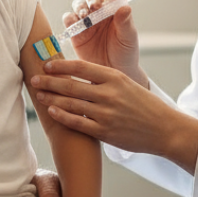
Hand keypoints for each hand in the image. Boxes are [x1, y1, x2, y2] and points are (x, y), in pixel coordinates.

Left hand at [31, 58, 197, 173]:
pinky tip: (52, 112)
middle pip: (71, 85)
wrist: (163, 128)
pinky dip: (62, 116)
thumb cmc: (143, 105)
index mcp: (114, 77)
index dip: (61, 65)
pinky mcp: (105, 132)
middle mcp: (109, 93)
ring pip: (71, 104)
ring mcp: (106, 113)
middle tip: (34, 78)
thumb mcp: (126, 83)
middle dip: (49, 82)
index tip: (47, 64)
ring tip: (38, 95)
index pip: (81, 66)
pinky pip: (78, 123)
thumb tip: (77, 73)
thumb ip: (104, 79)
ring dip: (51, 98)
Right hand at [64, 0, 145, 85]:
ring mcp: (86, 21)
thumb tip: (125, 6)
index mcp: (115, 8)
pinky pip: (69, 20)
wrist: (112, 73)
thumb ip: (125, 22)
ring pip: (79, 4)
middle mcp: (100, 11)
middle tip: (95, 5)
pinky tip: (74, 23)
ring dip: (80, 6)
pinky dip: (69, 18)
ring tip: (85, 15)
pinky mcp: (75, 32)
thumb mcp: (128, 38)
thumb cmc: (125, 53)